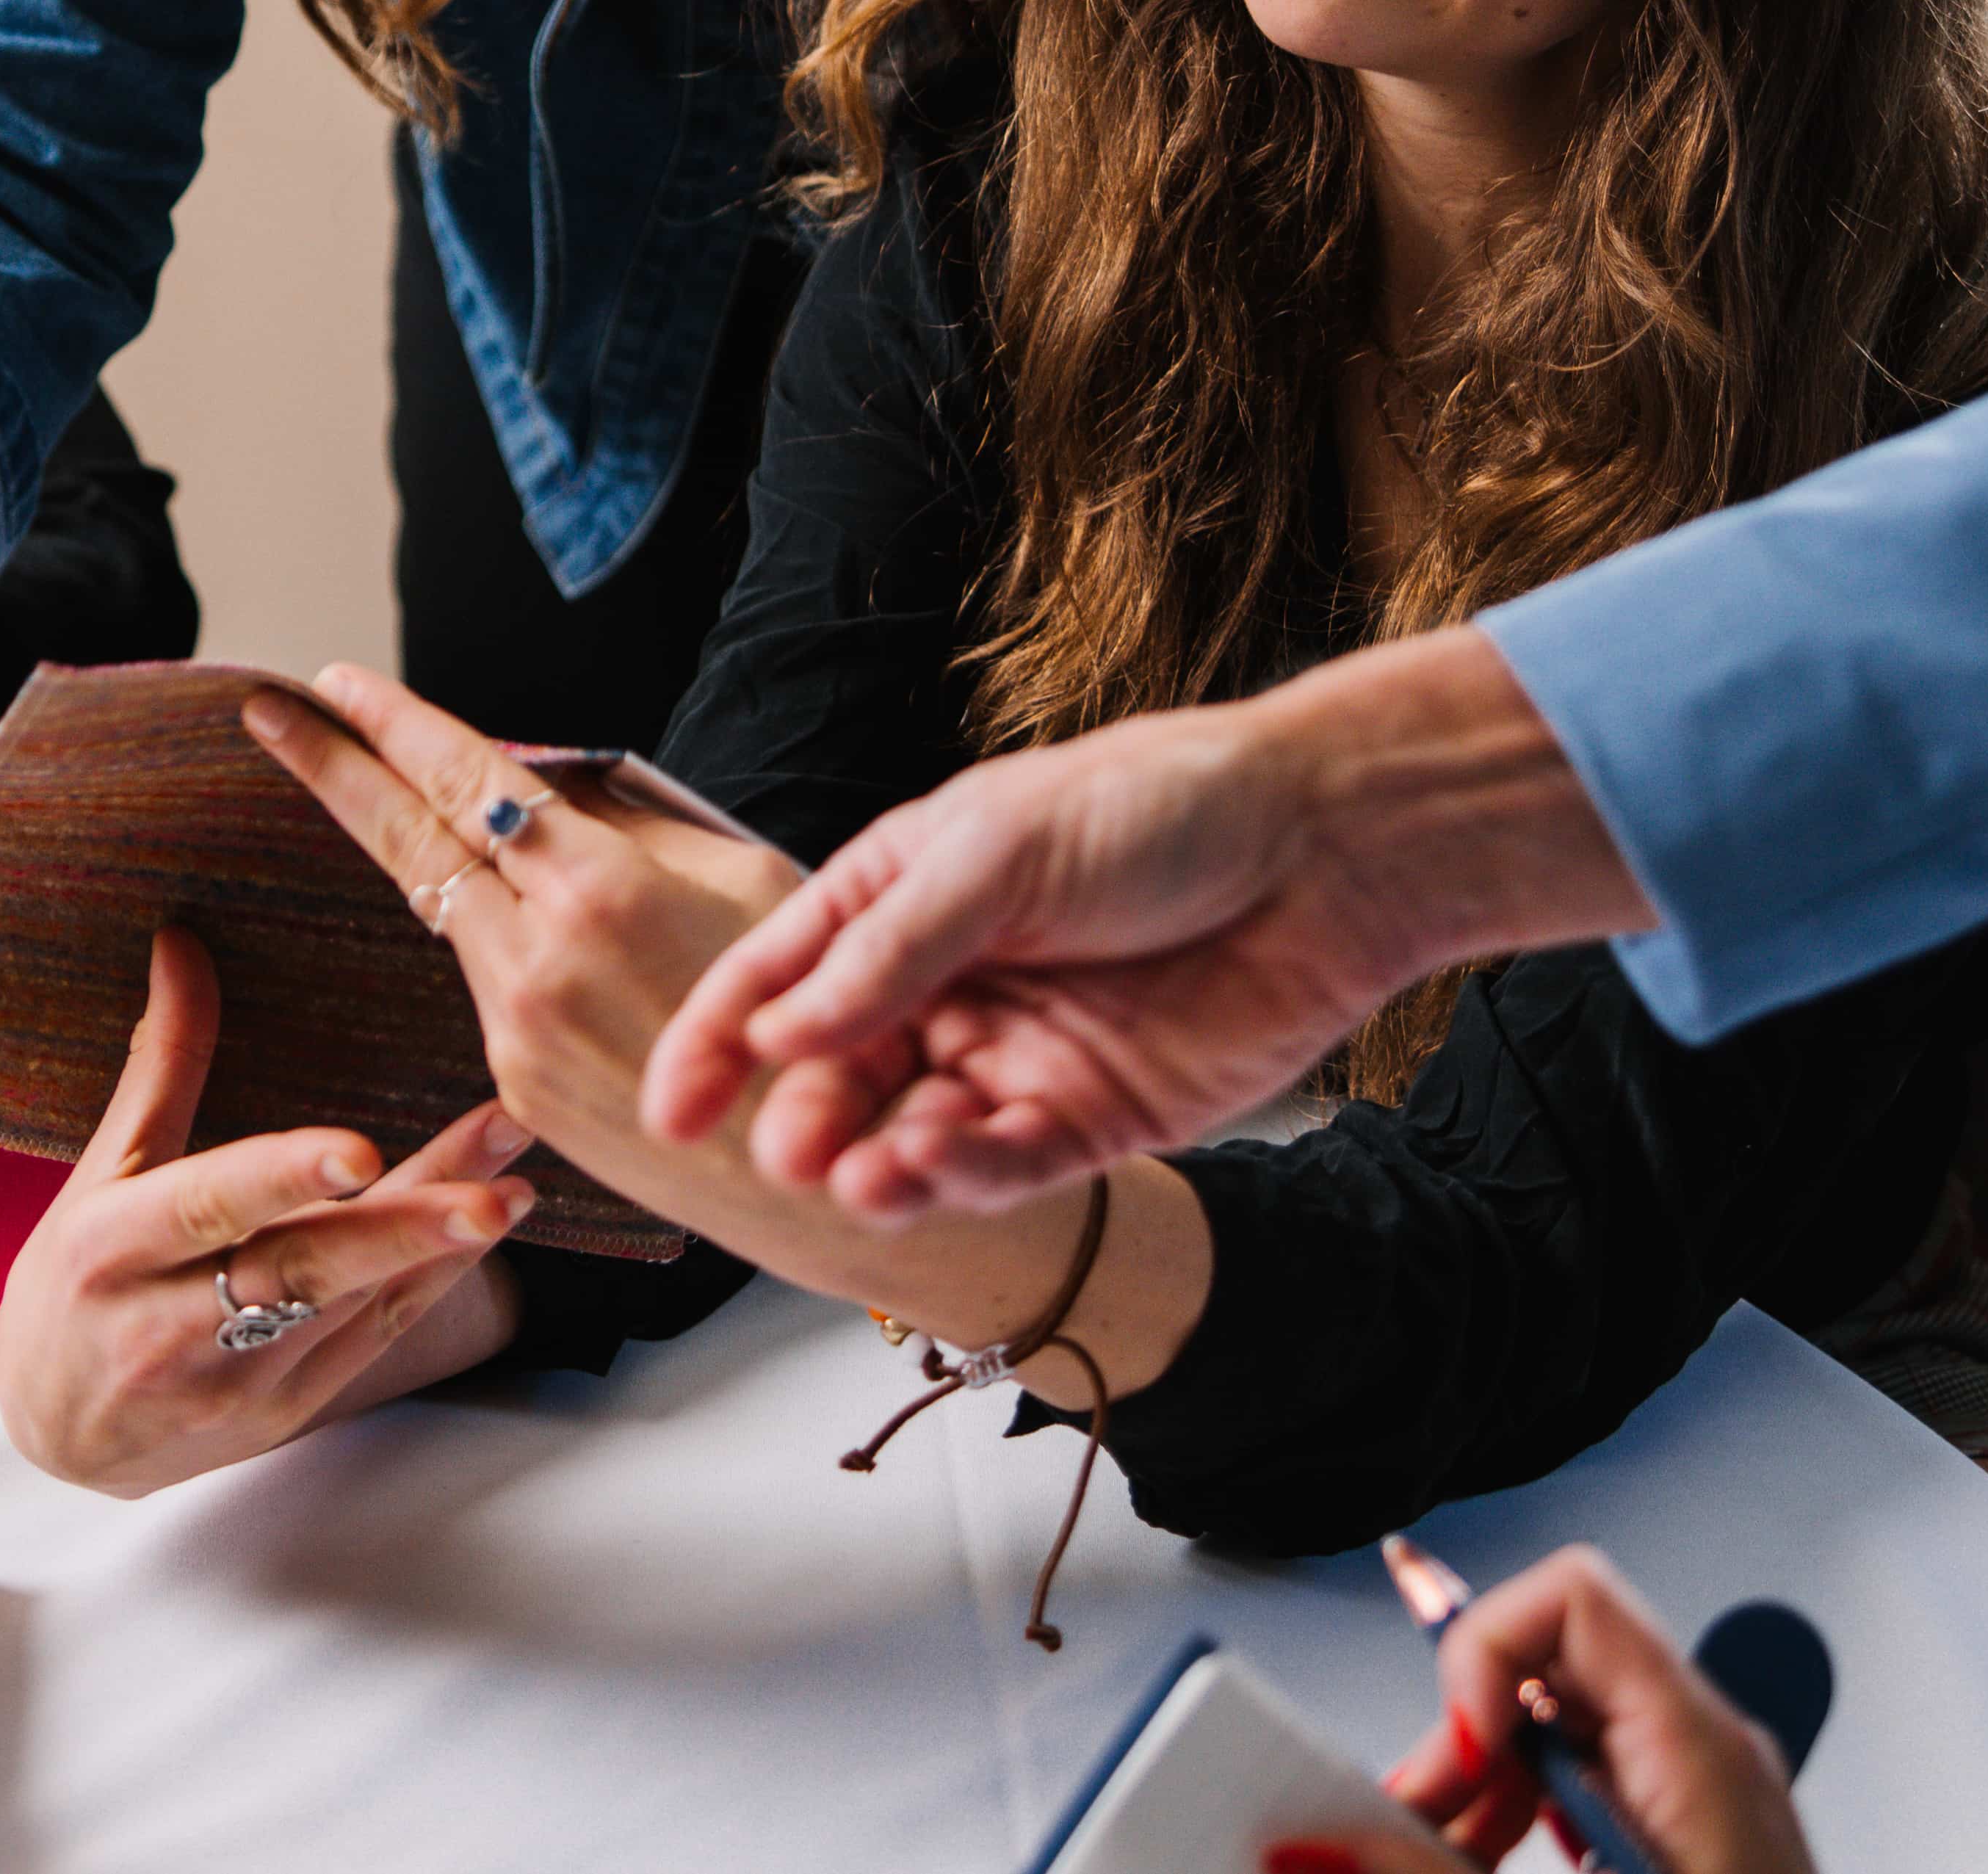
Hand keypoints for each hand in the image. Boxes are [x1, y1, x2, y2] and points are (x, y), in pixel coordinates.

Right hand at [0, 926, 537, 1495]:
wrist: (57, 1439)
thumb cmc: (70, 1290)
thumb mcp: (98, 1177)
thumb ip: (160, 1066)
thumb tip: (182, 942)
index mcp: (112, 1250)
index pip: (206, 1207)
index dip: (282, 1179)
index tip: (358, 1152)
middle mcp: (170, 1326)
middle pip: (299, 1272)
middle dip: (402, 1228)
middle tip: (490, 1188)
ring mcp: (234, 1382)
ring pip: (350, 1309)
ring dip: (438, 1247)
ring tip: (516, 1186)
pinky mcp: (284, 1415)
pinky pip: (369, 1343)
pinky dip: (430, 1285)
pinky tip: (486, 1232)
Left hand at [244, 666, 803, 1189]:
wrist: (826, 1173)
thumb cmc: (817, 1010)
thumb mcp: (748, 881)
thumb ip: (638, 826)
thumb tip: (556, 784)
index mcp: (602, 888)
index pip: (469, 780)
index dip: (397, 726)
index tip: (337, 682)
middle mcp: (539, 959)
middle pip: (410, 842)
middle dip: (332, 768)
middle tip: (268, 714)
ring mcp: (517, 1032)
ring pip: (452, 915)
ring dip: (424, 857)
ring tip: (395, 797)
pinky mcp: (517, 1089)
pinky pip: (491, 987)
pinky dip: (497, 942)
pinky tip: (532, 935)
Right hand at [646, 626, 1648, 1223]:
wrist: (1316, 853)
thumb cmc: (1156, 811)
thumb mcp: (996, 852)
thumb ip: (888, 950)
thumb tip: (780, 1032)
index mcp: (906, 901)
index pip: (783, 978)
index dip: (718, 1042)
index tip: (671, 1110)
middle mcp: (949, 988)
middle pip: (839, 1074)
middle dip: (802, 1117)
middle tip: (783, 1153)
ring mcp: (1015, 1058)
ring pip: (912, 1136)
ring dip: (875, 1163)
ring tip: (858, 1177)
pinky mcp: (1090, 1121)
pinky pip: (1004, 1168)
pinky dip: (959, 1176)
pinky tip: (932, 1168)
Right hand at [1379, 1546, 1817, 1873]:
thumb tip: (1319, 1841)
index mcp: (1701, 1752)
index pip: (1573, 1599)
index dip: (1486, 1652)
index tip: (1453, 1753)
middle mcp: (1709, 1755)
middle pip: (1548, 1665)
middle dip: (1458, 1740)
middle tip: (1407, 1824)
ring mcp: (1700, 1798)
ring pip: (1555, 1730)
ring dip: (1475, 1791)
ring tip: (1432, 1856)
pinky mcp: (1684, 1841)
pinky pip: (1583, 1786)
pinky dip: (1517, 1822)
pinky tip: (1481, 1868)